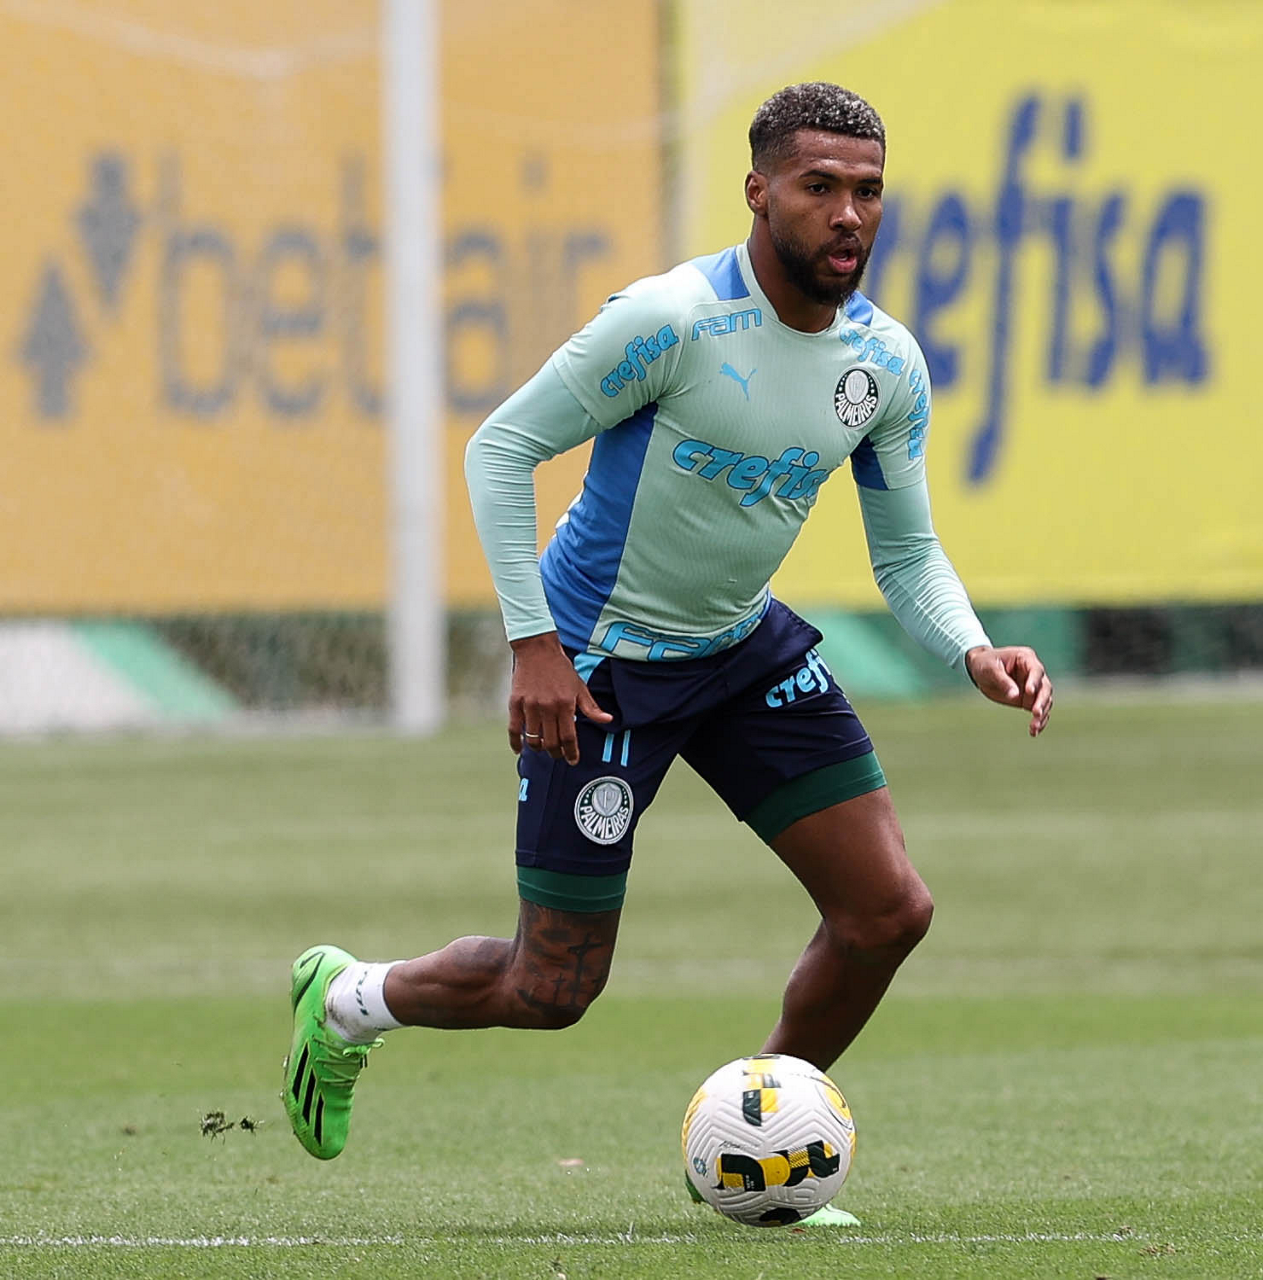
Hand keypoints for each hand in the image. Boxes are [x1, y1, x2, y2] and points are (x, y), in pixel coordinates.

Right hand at [508, 632, 613, 763]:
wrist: (538, 650)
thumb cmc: (561, 669)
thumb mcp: (580, 687)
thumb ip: (592, 707)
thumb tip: (608, 720)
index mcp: (566, 704)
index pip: (568, 737)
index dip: (571, 752)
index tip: (572, 760)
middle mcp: (548, 707)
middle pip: (551, 742)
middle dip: (556, 753)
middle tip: (558, 755)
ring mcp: (530, 705)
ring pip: (533, 739)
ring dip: (539, 748)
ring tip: (543, 748)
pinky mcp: (515, 703)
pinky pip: (514, 729)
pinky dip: (516, 742)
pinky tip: (519, 749)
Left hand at [965, 645, 1052, 736]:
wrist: (979, 669)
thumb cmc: (984, 663)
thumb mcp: (990, 669)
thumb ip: (1003, 681)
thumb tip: (1015, 695)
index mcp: (1026, 658)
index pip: (1036, 670)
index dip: (1034, 681)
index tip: (1029, 692)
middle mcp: (1033, 673)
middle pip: (1045, 687)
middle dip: (1042, 701)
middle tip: (1035, 713)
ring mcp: (1033, 687)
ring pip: (1045, 701)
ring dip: (1042, 714)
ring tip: (1034, 727)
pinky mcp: (1028, 699)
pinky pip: (1038, 710)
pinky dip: (1038, 721)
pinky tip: (1034, 731)